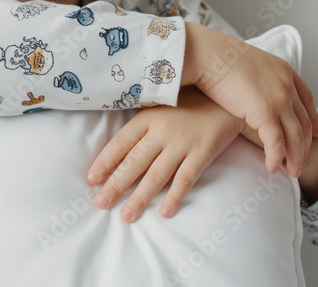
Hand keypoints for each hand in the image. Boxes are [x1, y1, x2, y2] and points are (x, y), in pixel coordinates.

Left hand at [85, 86, 243, 222]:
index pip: (121, 142)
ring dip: (140, 197)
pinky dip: (175, 196)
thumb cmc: (187, 106)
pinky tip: (164, 212)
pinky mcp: (203, 153)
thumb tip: (115, 151)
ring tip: (127, 216)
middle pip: (135, 162)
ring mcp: (183, 143)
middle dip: (116, 185)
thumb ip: (141, 126)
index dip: (105, 161)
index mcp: (148, 117)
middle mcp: (163, 130)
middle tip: (100, 204)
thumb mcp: (160, 107)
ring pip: (157, 175)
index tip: (91, 179)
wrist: (226, 101)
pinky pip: (186, 178)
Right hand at [186, 23, 317, 177]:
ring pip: (296, 136)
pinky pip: (276, 143)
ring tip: (293, 172)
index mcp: (285, 71)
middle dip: (306, 146)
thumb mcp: (249, 65)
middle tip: (303, 163)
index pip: (308, 100)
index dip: (313, 120)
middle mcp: (287, 85)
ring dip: (296, 157)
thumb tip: (253, 92)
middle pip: (304, 122)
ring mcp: (279, 99)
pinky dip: (276, 158)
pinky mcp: (265, 112)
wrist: (209, 54)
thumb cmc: (219, 59)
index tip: (317, 134)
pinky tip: (272, 167)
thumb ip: (259, 80)